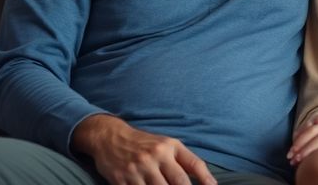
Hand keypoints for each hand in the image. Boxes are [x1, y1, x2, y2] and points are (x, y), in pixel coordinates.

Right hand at [72, 114, 215, 184]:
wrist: (110, 137)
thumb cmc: (144, 143)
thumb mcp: (166, 144)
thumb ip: (184, 160)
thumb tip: (207, 180)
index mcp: (170, 147)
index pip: (194, 164)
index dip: (206, 179)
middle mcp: (155, 156)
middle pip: (179, 182)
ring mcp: (138, 168)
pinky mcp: (122, 179)